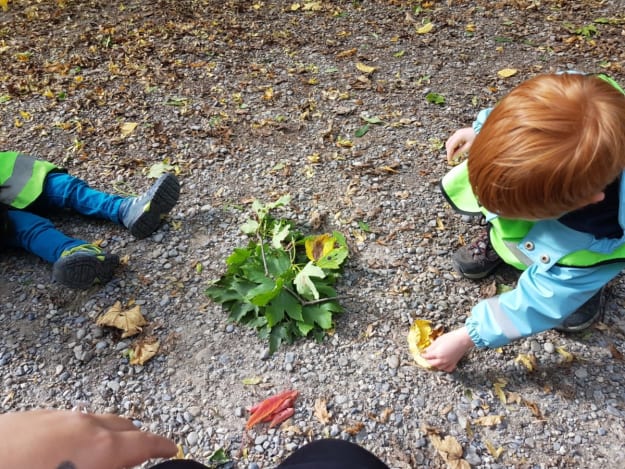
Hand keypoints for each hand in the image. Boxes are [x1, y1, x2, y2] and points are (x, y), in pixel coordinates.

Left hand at [0, 409, 176, 468]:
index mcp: (102, 450)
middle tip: (140, 456)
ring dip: (108, 435)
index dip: (164, 448)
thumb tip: (124, 464)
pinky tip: (63, 450)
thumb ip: (109, 468)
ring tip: (102, 454)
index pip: (148, 443)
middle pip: (126, 426)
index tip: (172, 451)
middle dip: (138, 440)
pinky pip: (71, 419)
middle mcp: (86, 425)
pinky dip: (81, 431)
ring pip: (98, 420)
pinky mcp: (34, 415)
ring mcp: (59, 416)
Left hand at [421, 327, 474, 371]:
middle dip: (428, 360)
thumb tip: (427, 350)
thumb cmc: (452, 338)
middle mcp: (443, 360)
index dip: (423, 355)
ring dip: (435, 364)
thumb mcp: (438, 340)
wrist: (463, 339)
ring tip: (433, 360)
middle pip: (432, 363)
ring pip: (439, 367)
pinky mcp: (454, 363)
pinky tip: (442, 364)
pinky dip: (444, 368)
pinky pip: (447, 369)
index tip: (421, 353)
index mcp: (438, 354)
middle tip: (426, 357)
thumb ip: (432, 347)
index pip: (427, 356)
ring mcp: (449, 362)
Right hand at [445, 127, 475, 163]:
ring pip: (449, 142)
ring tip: (455, 154)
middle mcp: (456, 133)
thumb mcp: (469, 147)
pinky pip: (453, 140)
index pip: (450, 146)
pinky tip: (457, 150)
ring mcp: (457, 132)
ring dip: (451, 149)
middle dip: (449, 152)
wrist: (481, 131)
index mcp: (459, 136)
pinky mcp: (459, 133)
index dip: (449, 154)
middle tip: (452, 158)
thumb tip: (453, 157)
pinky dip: (453, 146)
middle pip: (448, 144)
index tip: (449, 160)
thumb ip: (460, 152)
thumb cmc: (476, 138)